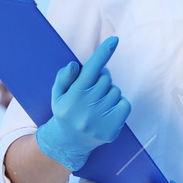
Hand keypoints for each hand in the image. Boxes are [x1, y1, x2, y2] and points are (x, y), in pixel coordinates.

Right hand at [34, 36, 130, 171]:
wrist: (69, 143)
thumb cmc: (65, 112)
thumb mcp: (58, 94)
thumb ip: (64, 78)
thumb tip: (74, 65)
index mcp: (73, 97)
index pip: (90, 70)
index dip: (103, 53)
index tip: (114, 40)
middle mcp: (86, 108)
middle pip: (105, 78)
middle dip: (101, 79)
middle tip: (91, 89)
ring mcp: (100, 120)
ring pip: (115, 91)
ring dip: (109, 93)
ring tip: (97, 104)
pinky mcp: (112, 130)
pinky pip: (125, 104)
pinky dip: (118, 104)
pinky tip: (106, 111)